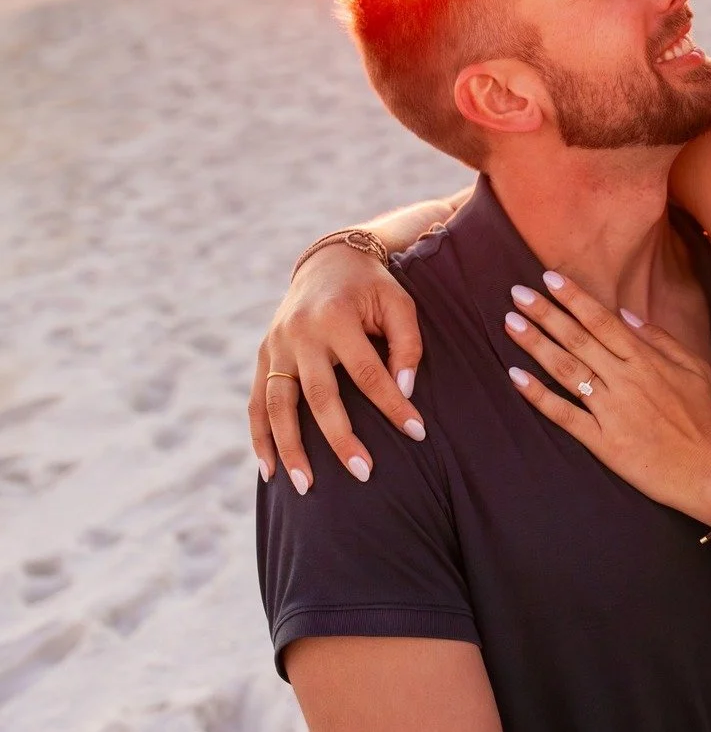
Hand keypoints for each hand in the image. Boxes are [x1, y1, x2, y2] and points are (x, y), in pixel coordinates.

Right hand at [248, 244, 426, 493]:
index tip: (417, 432)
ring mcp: (275, 345)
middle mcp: (300, 332)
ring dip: (290, 448)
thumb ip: (406, 344)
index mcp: (336, 316)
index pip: (368, 372)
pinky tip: (270, 470)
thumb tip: (404, 391)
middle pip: (319, 395)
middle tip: (364, 474)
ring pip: (278, 405)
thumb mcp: (398, 302)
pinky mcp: (263, 354)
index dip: (393, 404)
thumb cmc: (373, 287)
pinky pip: (256, 403)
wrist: (328, 260)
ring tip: (306, 487)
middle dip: (341, 438)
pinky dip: (260, 437)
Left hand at [502, 271, 710, 524]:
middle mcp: (623, 379)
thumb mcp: (693, 367)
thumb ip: (659, 337)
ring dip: (536, 345)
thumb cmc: (704, 417)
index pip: (601, 320)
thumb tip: (625, 313)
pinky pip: (564, 415)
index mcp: (644, 359)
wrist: (710, 470)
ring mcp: (610, 410)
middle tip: (518, 293)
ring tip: (511, 324)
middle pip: (577, 339)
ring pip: (566, 371)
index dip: (574, 298)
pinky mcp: (602, 441)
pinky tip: (516, 378)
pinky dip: (538, 397)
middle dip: (545, 313)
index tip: (549, 279)